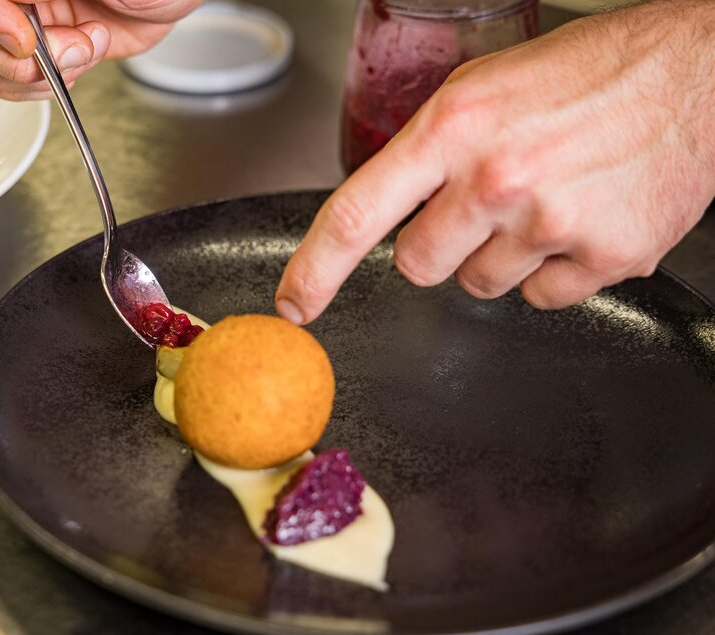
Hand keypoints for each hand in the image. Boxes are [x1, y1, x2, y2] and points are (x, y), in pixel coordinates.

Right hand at [0, 0, 201, 99]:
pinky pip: (12, 84)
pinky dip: (47, 87)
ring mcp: (19, 21)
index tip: (26, 38)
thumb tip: (11, 16)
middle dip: (18, 55)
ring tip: (83, 48)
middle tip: (69, 45)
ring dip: (38, 73)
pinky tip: (80, 60)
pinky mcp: (38, 52)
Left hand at [275, 0, 714, 323]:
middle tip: (482, 204)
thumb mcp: (486, 86)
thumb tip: (392, 207)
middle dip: (437, 246)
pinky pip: (544, 298)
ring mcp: (550, 222)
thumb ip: (433, 148)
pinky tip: (583, 218)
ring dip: (501, 255)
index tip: (294, 303)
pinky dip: (556, 269)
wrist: (702, 71)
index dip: (315, 269)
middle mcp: (495, 178)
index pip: (356, 213)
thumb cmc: (594, 69)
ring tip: (547, 198)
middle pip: (418, 266)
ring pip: (480, 285)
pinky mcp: (605, 258)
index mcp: (453, 126)